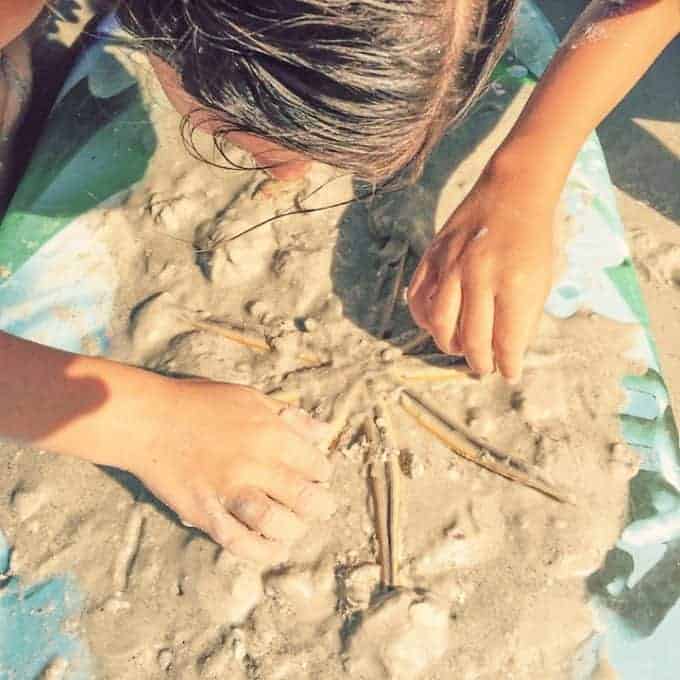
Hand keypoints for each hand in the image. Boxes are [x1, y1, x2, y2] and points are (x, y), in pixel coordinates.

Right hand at [128, 380, 335, 563]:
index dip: (322, 474)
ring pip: (276, 523)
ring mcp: (229, 490)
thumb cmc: (201, 403)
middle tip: (320, 508)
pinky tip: (275, 549)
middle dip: (320, 507)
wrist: (149, 419)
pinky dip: (262, 551)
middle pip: (305, 499)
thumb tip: (326, 431)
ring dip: (294, 531)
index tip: (318, 478)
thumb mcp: (252, 398)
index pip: (316, 464)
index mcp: (271, 433)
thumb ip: (291, 417)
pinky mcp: (204, 511)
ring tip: (297, 528)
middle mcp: (255, 464)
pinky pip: (238, 540)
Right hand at [408, 167, 555, 381]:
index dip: (509, 365)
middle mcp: (479, 275)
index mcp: (515, 282)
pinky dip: (424, 320)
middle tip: (485, 368)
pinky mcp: (433, 257)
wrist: (511, 191)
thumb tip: (507, 353)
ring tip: (461, 348)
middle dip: (480, 362)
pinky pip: (418, 300)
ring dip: (450, 345)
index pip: (507, 340)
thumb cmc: (532, 238)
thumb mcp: (541, 279)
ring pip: (440, 325)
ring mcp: (451, 265)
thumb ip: (523, 318)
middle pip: (472, 339)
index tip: (509, 373)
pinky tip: (437, 325)